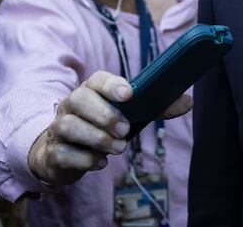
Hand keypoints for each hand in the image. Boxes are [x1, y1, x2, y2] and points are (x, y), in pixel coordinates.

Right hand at [27, 71, 192, 186]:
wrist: (61, 151)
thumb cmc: (101, 127)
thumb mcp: (128, 115)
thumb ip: (156, 108)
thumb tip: (189, 101)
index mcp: (91, 91)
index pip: (97, 79)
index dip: (112, 85)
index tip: (128, 94)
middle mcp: (70, 105)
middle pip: (79, 100)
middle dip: (104, 115)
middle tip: (125, 131)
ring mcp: (58, 128)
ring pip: (70, 126)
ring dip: (98, 138)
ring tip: (118, 148)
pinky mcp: (53, 152)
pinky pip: (63, 153)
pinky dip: (84, 159)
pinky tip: (100, 162)